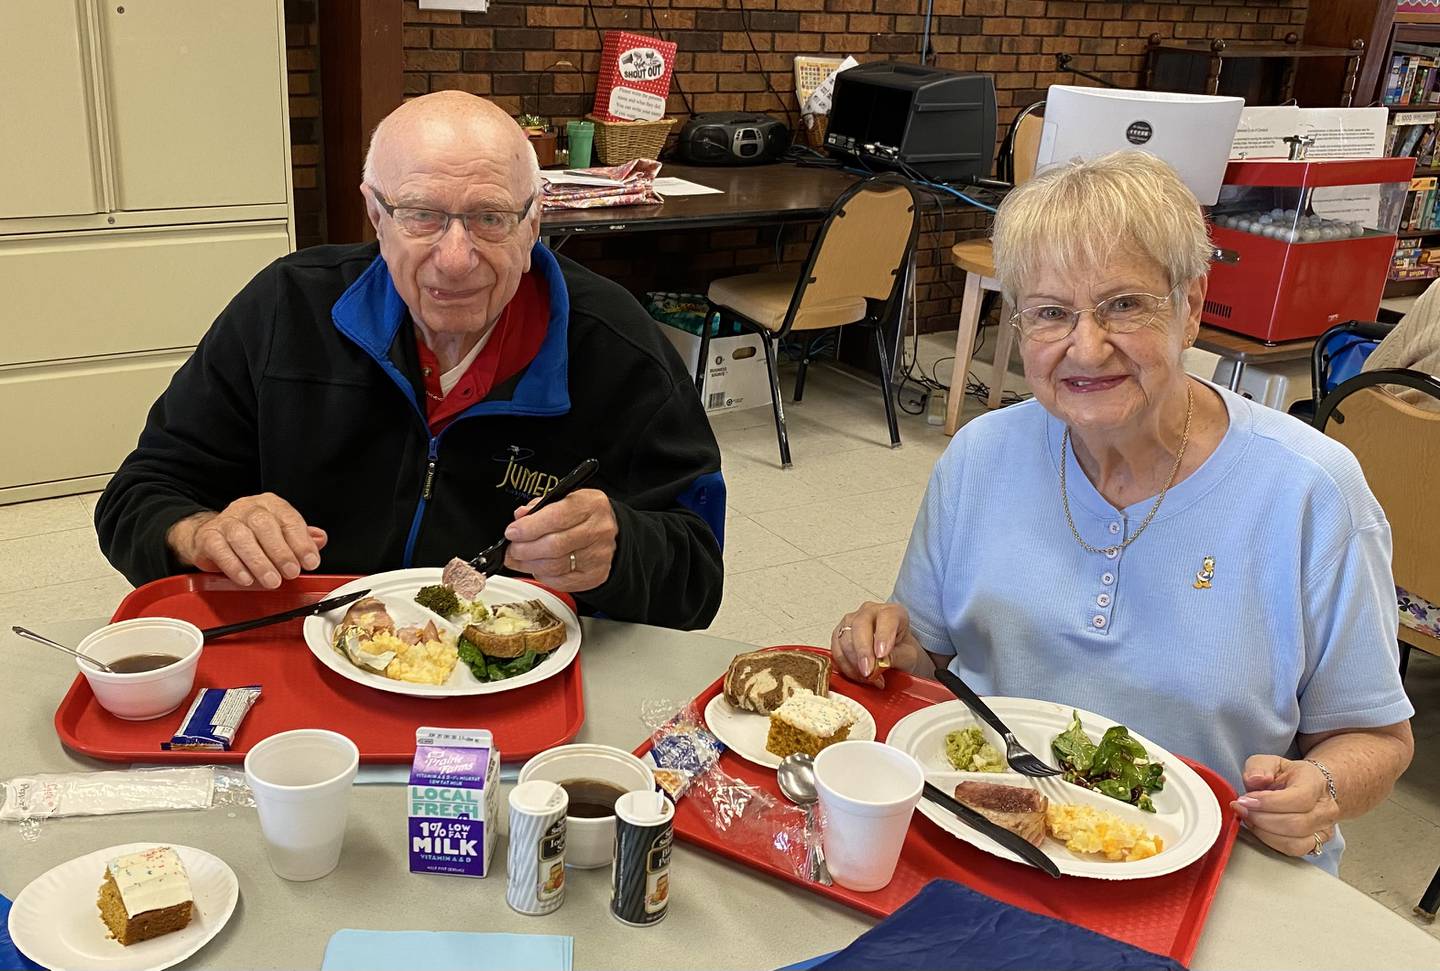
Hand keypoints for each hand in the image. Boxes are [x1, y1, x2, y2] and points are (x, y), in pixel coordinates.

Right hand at [167, 493, 326, 588]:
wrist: (211, 535)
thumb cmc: (252, 535)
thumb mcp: (280, 533)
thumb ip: (301, 537)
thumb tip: (319, 539)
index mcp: (270, 504)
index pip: (289, 519)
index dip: (301, 542)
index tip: (310, 562)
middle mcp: (248, 508)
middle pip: (264, 525)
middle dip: (281, 552)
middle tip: (291, 573)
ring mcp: (226, 521)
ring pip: (242, 538)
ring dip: (259, 562)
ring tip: (272, 580)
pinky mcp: (208, 537)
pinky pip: (220, 550)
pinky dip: (235, 566)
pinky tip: (246, 579)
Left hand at [503, 488, 616, 592]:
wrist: (610, 533)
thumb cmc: (585, 515)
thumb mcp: (566, 500)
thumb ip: (541, 507)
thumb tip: (520, 517)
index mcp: (591, 505)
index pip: (556, 518)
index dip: (529, 528)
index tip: (512, 532)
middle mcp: (598, 530)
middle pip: (554, 545)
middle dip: (525, 549)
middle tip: (512, 549)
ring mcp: (598, 555)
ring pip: (555, 566)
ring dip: (529, 565)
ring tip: (518, 559)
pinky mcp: (595, 575)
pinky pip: (561, 581)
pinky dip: (543, 576)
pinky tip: (537, 568)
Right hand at [830, 601, 923, 687]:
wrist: (896, 654)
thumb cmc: (903, 651)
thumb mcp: (909, 656)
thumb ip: (896, 657)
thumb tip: (881, 662)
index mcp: (892, 612)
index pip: (886, 617)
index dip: (883, 636)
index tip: (882, 655)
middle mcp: (870, 612)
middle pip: (860, 625)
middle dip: (863, 651)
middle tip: (868, 671)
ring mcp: (852, 621)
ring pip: (844, 638)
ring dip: (854, 662)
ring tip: (868, 677)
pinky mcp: (839, 634)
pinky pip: (836, 650)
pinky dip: (845, 666)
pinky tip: (858, 675)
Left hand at [1230, 755, 1338, 857]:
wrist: (1305, 787)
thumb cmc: (1286, 776)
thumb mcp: (1268, 762)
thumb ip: (1258, 767)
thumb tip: (1256, 779)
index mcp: (1315, 783)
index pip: (1299, 798)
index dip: (1269, 803)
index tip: (1246, 800)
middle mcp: (1326, 809)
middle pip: (1296, 824)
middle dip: (1262, 819)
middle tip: (1242, 809)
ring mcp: (1324, 829)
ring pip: (1295, 842)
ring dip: (1265, 832)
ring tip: (1249, 818)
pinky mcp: (1317, 844)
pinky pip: (1294, 850)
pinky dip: (1271, 842)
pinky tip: (1259, 829)